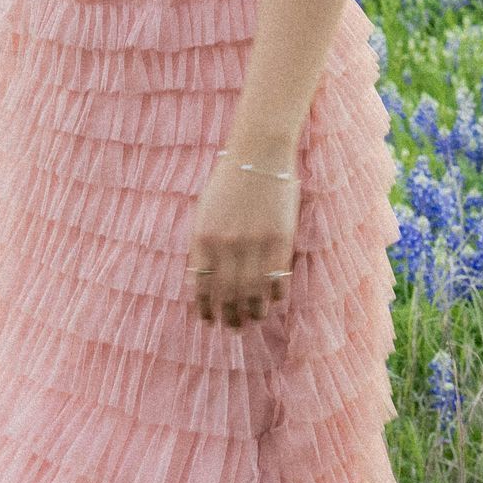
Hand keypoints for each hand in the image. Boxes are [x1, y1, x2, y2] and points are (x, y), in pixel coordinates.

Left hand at [186, 153, 298, 328]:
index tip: (210, 321)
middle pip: (228, 295)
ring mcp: (254, 244)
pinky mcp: (280, 240)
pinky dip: (276, 295)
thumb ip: (203, 245)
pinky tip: (274, 299)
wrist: (258, 153)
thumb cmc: (229, 180)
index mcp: (203, 238)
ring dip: (254, 312)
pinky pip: (278, 280)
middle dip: (230, 317)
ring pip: (253, 294)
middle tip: (234, 329)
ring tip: (254, 319)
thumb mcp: (205, 211)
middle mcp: (226, 246)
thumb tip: (203, 281)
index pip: (202, 287)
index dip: (206, 309)